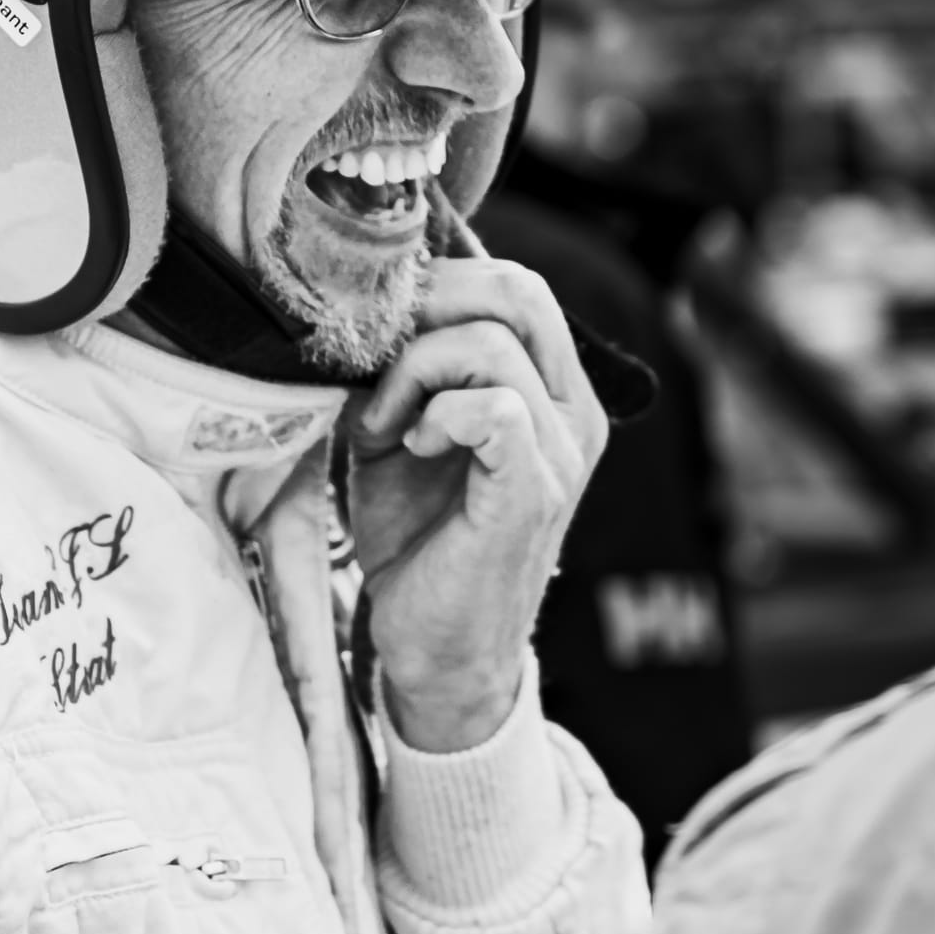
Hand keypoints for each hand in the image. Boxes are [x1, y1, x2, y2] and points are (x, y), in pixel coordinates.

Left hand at [344, 259, 606, 751]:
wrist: (432, 650)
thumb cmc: (417, 541)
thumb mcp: (401, 432)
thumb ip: (400, 369)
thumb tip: (361, 307)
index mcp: (551, 390)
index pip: (516, 285)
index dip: (439, 283)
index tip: (377, 328)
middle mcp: (572, 413)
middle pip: (520, 290)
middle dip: (429, 306)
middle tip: (376, 357)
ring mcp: (561, 452)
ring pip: (495, 342)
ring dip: (416, 369)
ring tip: (388, 424)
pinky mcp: (534, 492)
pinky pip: (497, 406)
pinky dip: (439, 414)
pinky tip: (414, 448)